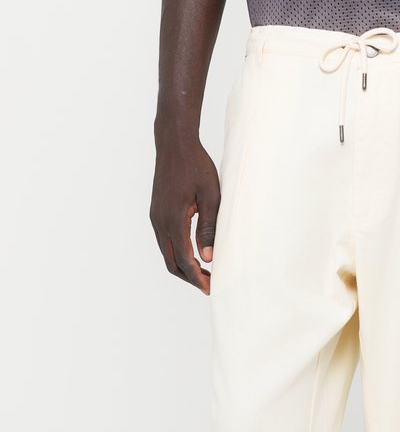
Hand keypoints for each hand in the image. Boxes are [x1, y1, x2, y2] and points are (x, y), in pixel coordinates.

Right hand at [150, 128, 219, 294]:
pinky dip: (178, 254)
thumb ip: (209, 228)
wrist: (174, 144)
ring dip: (184, 267)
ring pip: (166, 254)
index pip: (184, 259)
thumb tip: (208, 257)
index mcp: (173, 219)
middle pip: (171, 262)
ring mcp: (155, 218)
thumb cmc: (196, 166)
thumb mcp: (211, 196)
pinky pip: (165, 242)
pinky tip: (194, 255)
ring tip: (204, 273)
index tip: (210, 288)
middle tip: (209, 285)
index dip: (197, 277)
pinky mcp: (157, 213)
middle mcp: (159, 222)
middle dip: (190, 277)